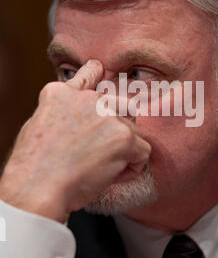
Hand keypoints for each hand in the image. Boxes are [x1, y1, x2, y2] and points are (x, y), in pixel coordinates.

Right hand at [0, 60, 150, 221]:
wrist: (37, 186)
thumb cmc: (34, 166)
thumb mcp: (40, 124)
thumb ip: (63, 111)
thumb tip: (77, 117)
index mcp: (62, 93)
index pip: (89, 73)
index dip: (97, 74)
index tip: (101, 70)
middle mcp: (88, 98)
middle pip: (122, 105)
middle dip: (118, 127)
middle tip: (100, 151)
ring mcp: (108, 115)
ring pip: (133, 132)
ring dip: (124, 151)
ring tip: (98, 168)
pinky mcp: (123, 136)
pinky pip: (143, 151)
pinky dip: (132, 167)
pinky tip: (110, 176)